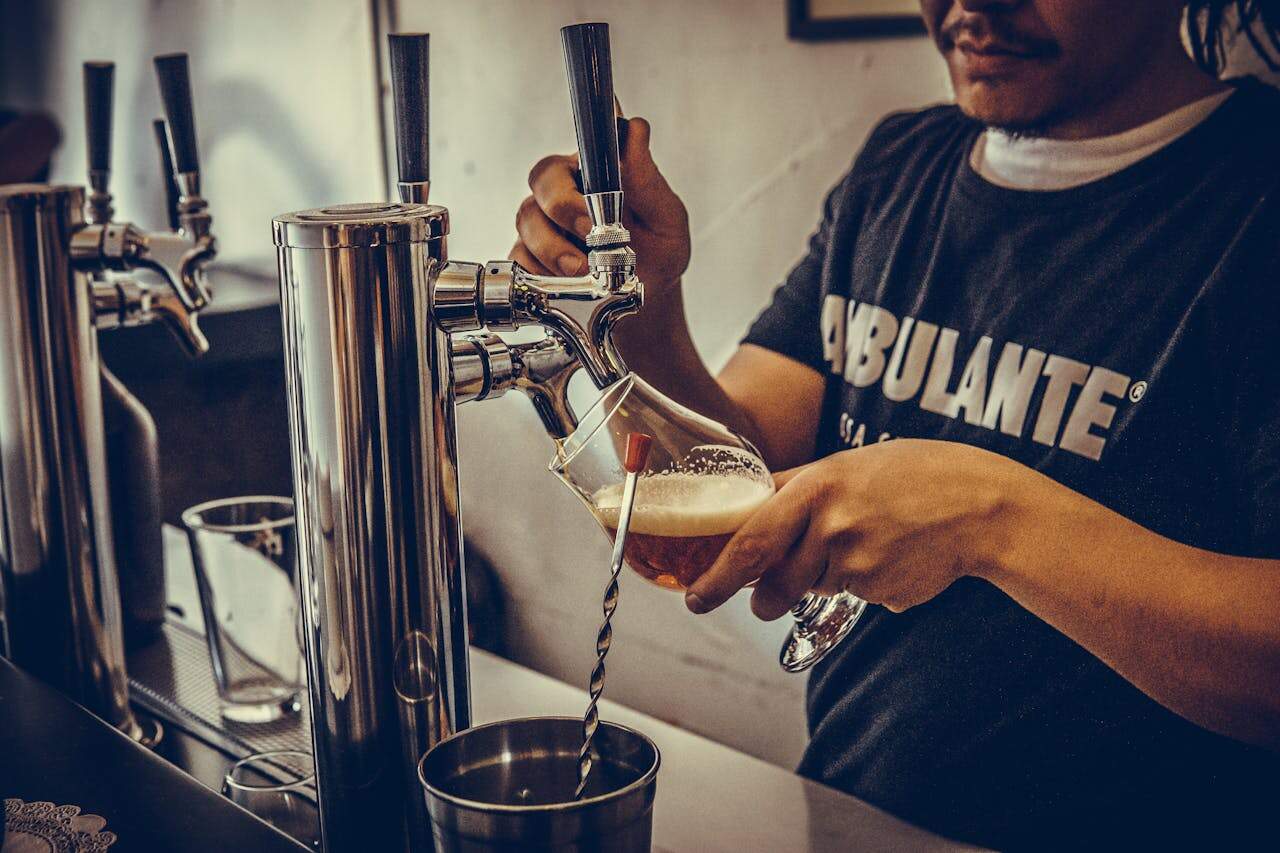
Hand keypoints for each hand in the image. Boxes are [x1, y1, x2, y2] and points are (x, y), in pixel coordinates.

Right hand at [509, 115, 690, 291]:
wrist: (650, 295)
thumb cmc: (658, 250)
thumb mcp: (665, 216)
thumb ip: (648, 179)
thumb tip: (636, 129)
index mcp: (593, 174)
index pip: (572, 152)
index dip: (571, 172)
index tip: (593, 199)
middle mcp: (563, 194)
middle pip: (541, 181)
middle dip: (563, 209)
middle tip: (591, 235)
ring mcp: (544, 226)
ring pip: (527, 221)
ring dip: (552, 247)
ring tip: (583, 269)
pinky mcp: (533, 258)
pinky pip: (520, 259)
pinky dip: (541, 272)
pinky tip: (566, 282)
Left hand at [684, 439, 1021, 618]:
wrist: (980, 505)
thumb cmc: (912, 475)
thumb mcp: (846, 464)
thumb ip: (795, 486)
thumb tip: (747, 501)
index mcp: (815, 489)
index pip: (749, 542)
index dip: (716, 575)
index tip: (695, 595)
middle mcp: (831, 528)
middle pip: (772, 583)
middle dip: (754, 597)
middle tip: (750, 599)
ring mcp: (858, 564)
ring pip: (810, 590)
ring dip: (817, 580)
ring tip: (856, 544)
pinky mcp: (880, 592)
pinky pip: (851, 598)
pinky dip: (860, 583)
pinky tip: (889, 554)